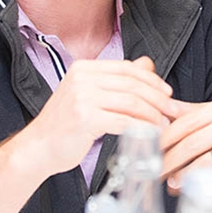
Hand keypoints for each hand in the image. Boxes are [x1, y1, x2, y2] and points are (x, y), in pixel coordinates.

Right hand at [22, 57, 176, 175]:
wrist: (38, 148)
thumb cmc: (65, 125)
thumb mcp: (89, 95)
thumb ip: (116, 80)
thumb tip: (148, 64)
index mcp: (83, 68)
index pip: (127, 68)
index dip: (151, 80)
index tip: (167, 93)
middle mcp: (82, 78)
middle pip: (131, 84)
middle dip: (157, 98)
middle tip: (173, 110)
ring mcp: (82, 97)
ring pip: (130, 102)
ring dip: (153, 114)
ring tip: (165, 124)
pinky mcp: (85, 118)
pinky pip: (123, 121)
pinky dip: (141, 128)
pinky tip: (151, 135)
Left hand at [159, 97, 211, 188]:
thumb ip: (196, 111)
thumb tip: (166, 108)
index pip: (186, 121)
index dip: (165, 136)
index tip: (150, 147)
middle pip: (192, 143)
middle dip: (169, 158)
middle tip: (153, 170)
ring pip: (205, 162)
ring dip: (184, 175)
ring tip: (170, 182)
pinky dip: (205, 184)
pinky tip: (194, 188)